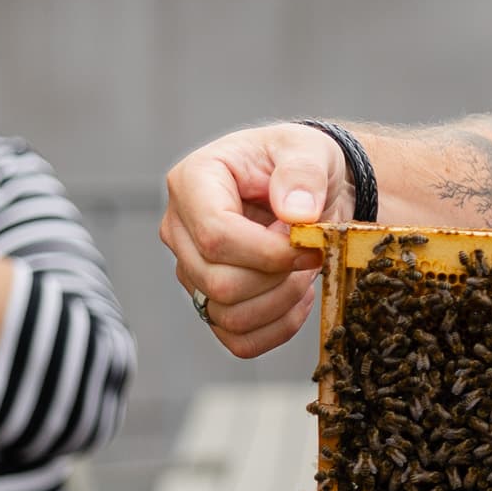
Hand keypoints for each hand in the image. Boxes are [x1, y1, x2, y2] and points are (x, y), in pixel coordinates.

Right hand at [160, 123, 348, 357]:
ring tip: (305, 269)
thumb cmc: (301, 162)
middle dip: (278, 276)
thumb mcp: (308, 151)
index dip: (269, 251)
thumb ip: (303, 173)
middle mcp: (180, 230)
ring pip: (227, 315)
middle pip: (218, 282)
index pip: (215, 236)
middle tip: (311, 253)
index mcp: (192, 182)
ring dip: (282, 301)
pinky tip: (298, 296)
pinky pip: (239, 340)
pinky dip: (278, 328)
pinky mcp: (210, 301)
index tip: (310, 245)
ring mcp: (191, 269)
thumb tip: (297, 212)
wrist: (309, 189)